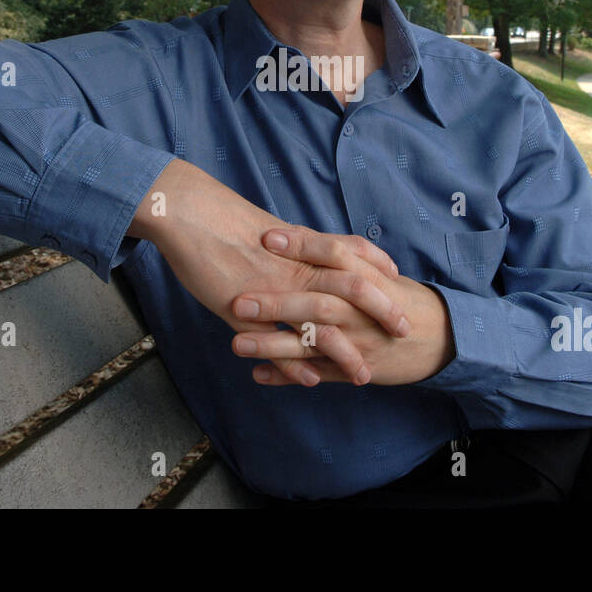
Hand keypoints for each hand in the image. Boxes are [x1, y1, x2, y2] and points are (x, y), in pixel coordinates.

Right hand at [128, 159, 410, 386]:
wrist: (188, 211)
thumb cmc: (222, 218)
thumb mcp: (268, 230)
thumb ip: (295, 245)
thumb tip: (313, 249)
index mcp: (300, 245)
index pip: (354, 256)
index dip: (379, 272)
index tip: (400, 287)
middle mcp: (293, 266)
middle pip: (350, 289)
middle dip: (381, 312)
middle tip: (403, 331)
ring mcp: (271, 290)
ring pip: (319, 323)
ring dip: (345, 353)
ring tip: (363, 376)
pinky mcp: (242, 309)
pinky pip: (275, 341)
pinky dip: (294, 363)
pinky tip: (311, 381)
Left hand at [229, 226, 455, 386]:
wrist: (442, 338)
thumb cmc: (401, 298)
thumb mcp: (377, 271)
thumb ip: (340, 256)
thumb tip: (292, 232)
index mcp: (367, 278)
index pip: (333, 254)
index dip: (302, 245)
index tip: (267, 237)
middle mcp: (361, 310)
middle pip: (317, 302)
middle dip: (276, 303)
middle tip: (238, 301)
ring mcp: (358, 342)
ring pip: (313, 343)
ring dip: (274, 345)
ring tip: (236, 344)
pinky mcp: (355, 368)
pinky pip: (318, 373)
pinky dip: (288, 375)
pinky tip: (258, 374)